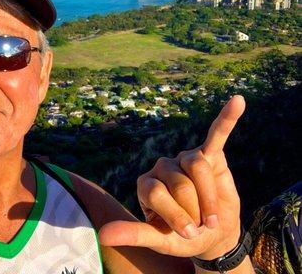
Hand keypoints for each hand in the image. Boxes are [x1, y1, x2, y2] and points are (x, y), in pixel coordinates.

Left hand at [98, 95, 245, 259]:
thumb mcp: (158, 240)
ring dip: (209, 197)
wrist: (212, 236)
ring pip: (196, 166)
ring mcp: (185, 159)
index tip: (188, 235)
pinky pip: (216, 135)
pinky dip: (226, 119)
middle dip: (194, 211)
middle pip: (179, 183)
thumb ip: (133, 234)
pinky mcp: (210, 155)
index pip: (155, 192)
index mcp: (146, 184)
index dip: (175, 216)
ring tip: (213, 217)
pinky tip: (237, 101)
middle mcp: (162, 167)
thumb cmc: (181, 237)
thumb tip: (103, 236)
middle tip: (202, 226)